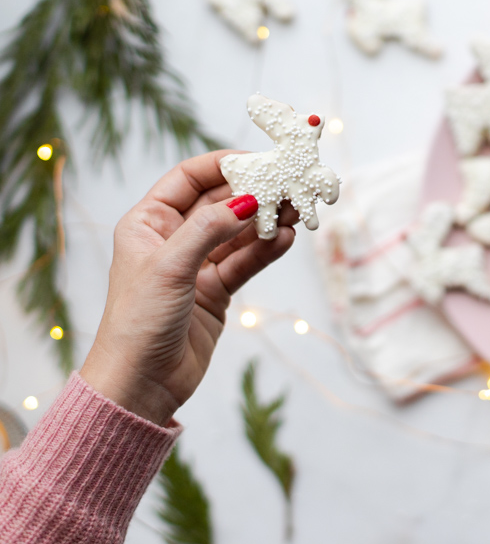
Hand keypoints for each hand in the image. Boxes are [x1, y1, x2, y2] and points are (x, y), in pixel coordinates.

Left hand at [81, 150, 296, 425]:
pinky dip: (267, 250)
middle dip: (254, 193)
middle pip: (220, 203)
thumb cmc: (138, 323)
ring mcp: (197, 265)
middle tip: (288, 185)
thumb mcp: (170, 267)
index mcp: (148, 223)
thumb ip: (209, 229)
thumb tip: (247, 199)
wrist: (141, 384)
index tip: (257, 160)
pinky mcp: (216, 290)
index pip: (189, 179)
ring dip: (267, 221)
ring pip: (239, 232)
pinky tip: (287, 239)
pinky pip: (246, 261)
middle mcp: (172, 239)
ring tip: (296, 210)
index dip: (222, 166)